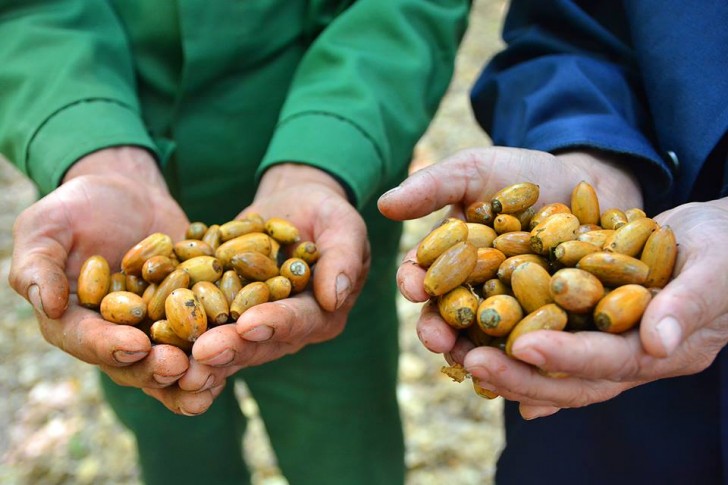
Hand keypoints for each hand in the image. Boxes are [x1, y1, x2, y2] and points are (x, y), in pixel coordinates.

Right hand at [8, 147, 205, 412]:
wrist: (129, 193)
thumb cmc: (78, 206)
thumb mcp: (47, 226)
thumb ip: (39, 265)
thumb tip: (46, 305)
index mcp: (72, 320)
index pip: (85, 339)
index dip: (108, 346)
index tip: (134, 345)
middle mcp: (112, 334)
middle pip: (131, 362)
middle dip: (155, 368)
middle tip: (179, 366)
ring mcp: (152, 329)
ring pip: (169, 361)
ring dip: (190, 374)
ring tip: (210, 377)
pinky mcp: (187, 316)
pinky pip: (202, 336)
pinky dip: (218, 347)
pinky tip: (239, 352)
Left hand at [158, 163, 369, 412]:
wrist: (291, 206)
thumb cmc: (324, 212)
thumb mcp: (342, 224)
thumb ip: (343, 257)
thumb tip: (336, 296)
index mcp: (324, 314)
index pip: (299, 321)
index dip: (275, 323)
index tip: (248, 324)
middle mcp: (290, 330)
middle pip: (259, 342)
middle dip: (231, 347)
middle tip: (202, 353)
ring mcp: (256, 326)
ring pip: (228, 343)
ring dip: (201, 352)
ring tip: (174, 359)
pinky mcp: (227, 316)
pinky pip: (203, 325)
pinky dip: (179, 331)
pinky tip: (151, 335)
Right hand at [377, 146, 653, 416]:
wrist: (589, 180)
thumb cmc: (522, 172)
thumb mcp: (474, 170)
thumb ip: (432, 187)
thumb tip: (383, 204)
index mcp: (450, 264)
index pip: (424, 276)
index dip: (415, 283)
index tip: (415, 288)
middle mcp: (476, 295)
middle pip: (451, 318)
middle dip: (441, 331)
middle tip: (438, 342)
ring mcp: (514, 314)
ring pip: (492, 341)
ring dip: (483, 356)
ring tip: (482, 366)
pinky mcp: (554, 327)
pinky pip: (543, 348)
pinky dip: (536, 361)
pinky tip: (533, 375)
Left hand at [469, 197, 727, 418]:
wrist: (717, 239)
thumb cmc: (726, 246)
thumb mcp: (716, 265)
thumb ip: (690, 302)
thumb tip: (657, 343)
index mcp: (669, 351)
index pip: (611, 362)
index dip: (567, 357)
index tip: (520, 348)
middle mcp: (634, 359)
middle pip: (572, 379)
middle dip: (521, 375)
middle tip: (471, 362)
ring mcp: (611, 345)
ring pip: (553, 369)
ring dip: (507, 367)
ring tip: (460, 356)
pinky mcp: (592, 326)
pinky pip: (549, 342)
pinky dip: (516, 349)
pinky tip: (478, 349)